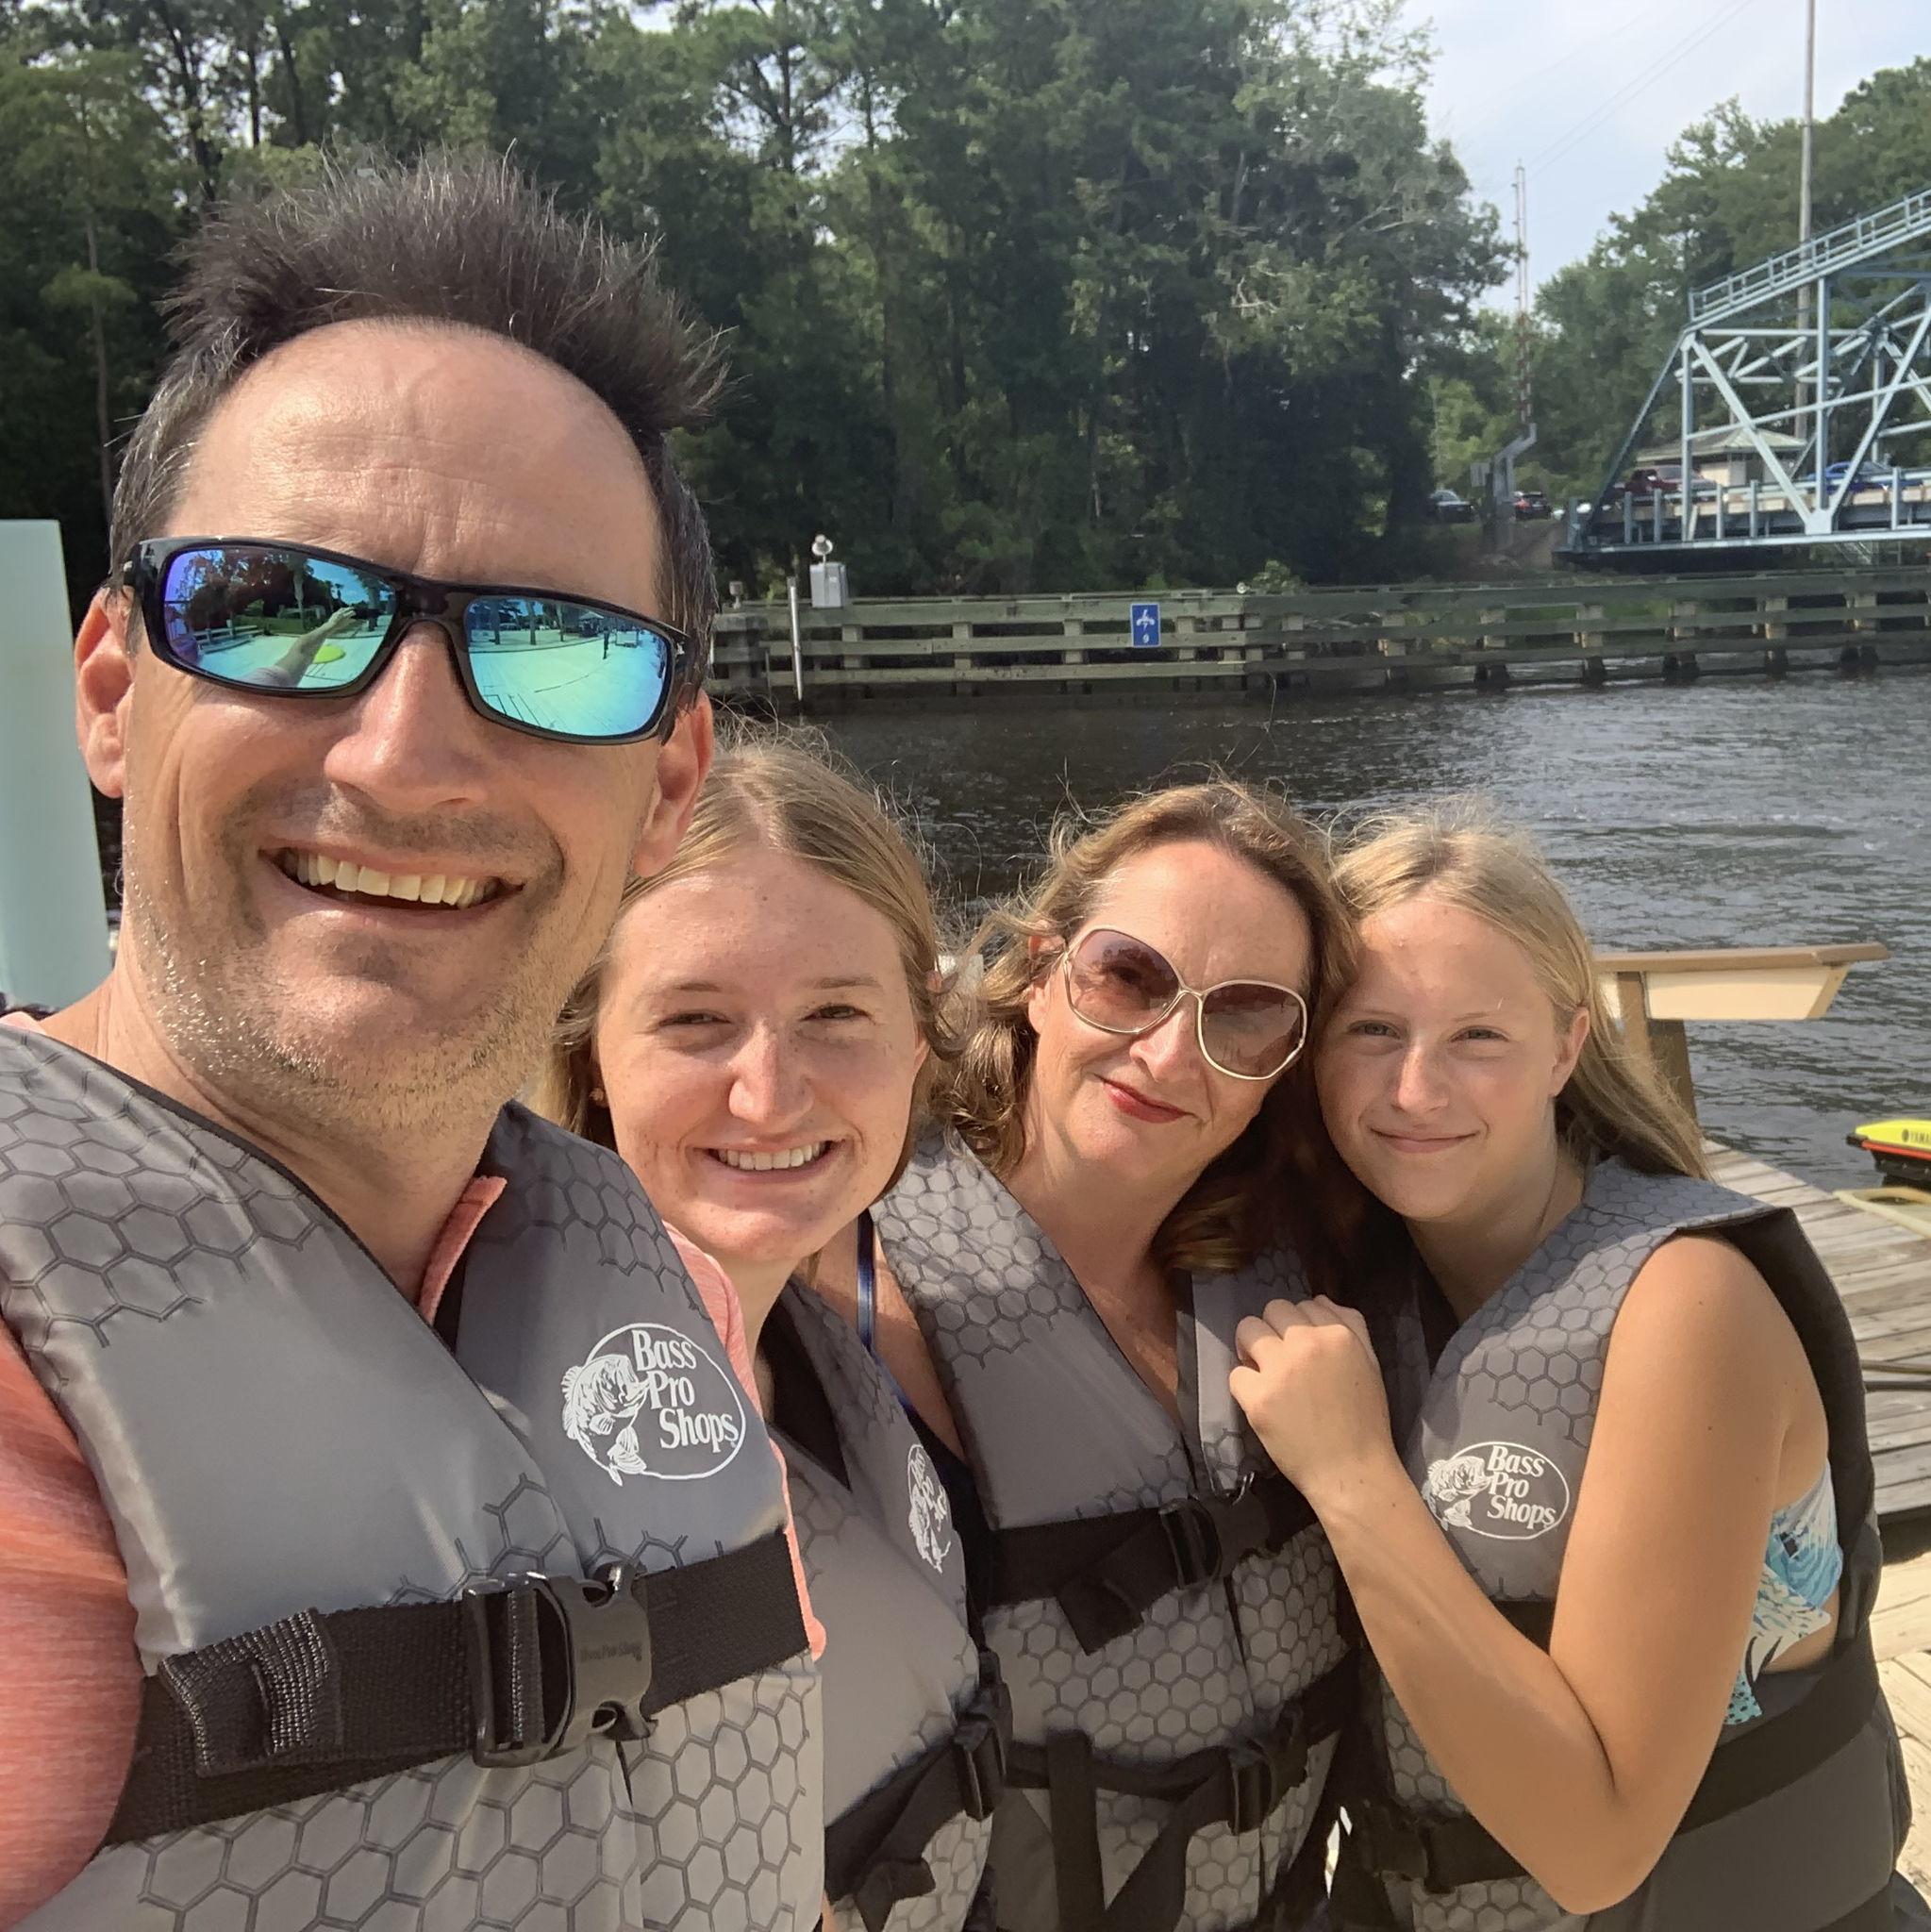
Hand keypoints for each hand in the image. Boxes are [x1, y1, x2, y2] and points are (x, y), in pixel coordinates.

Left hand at [1230, 1296, 1396, 1501]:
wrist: (1352, 1472)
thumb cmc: (1365, 1422)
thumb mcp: (1370, 1365)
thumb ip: (1351, 1326)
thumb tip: (1319, 1299)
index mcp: (1338, 1334)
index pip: (1304, 1304)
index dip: (1298, 1326)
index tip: (1300, 1349)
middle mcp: (1307, 1344)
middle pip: (1272, 1309)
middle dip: (1272, 1330)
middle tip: (1278, 1359)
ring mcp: (1280, 1369)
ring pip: (1247, 1329)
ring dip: (1251, 1348)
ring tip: (1264, 1373)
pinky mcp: (1257, 1397)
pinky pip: (1235, 1373)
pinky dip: (1245, 1387)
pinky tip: (1261, 1402)